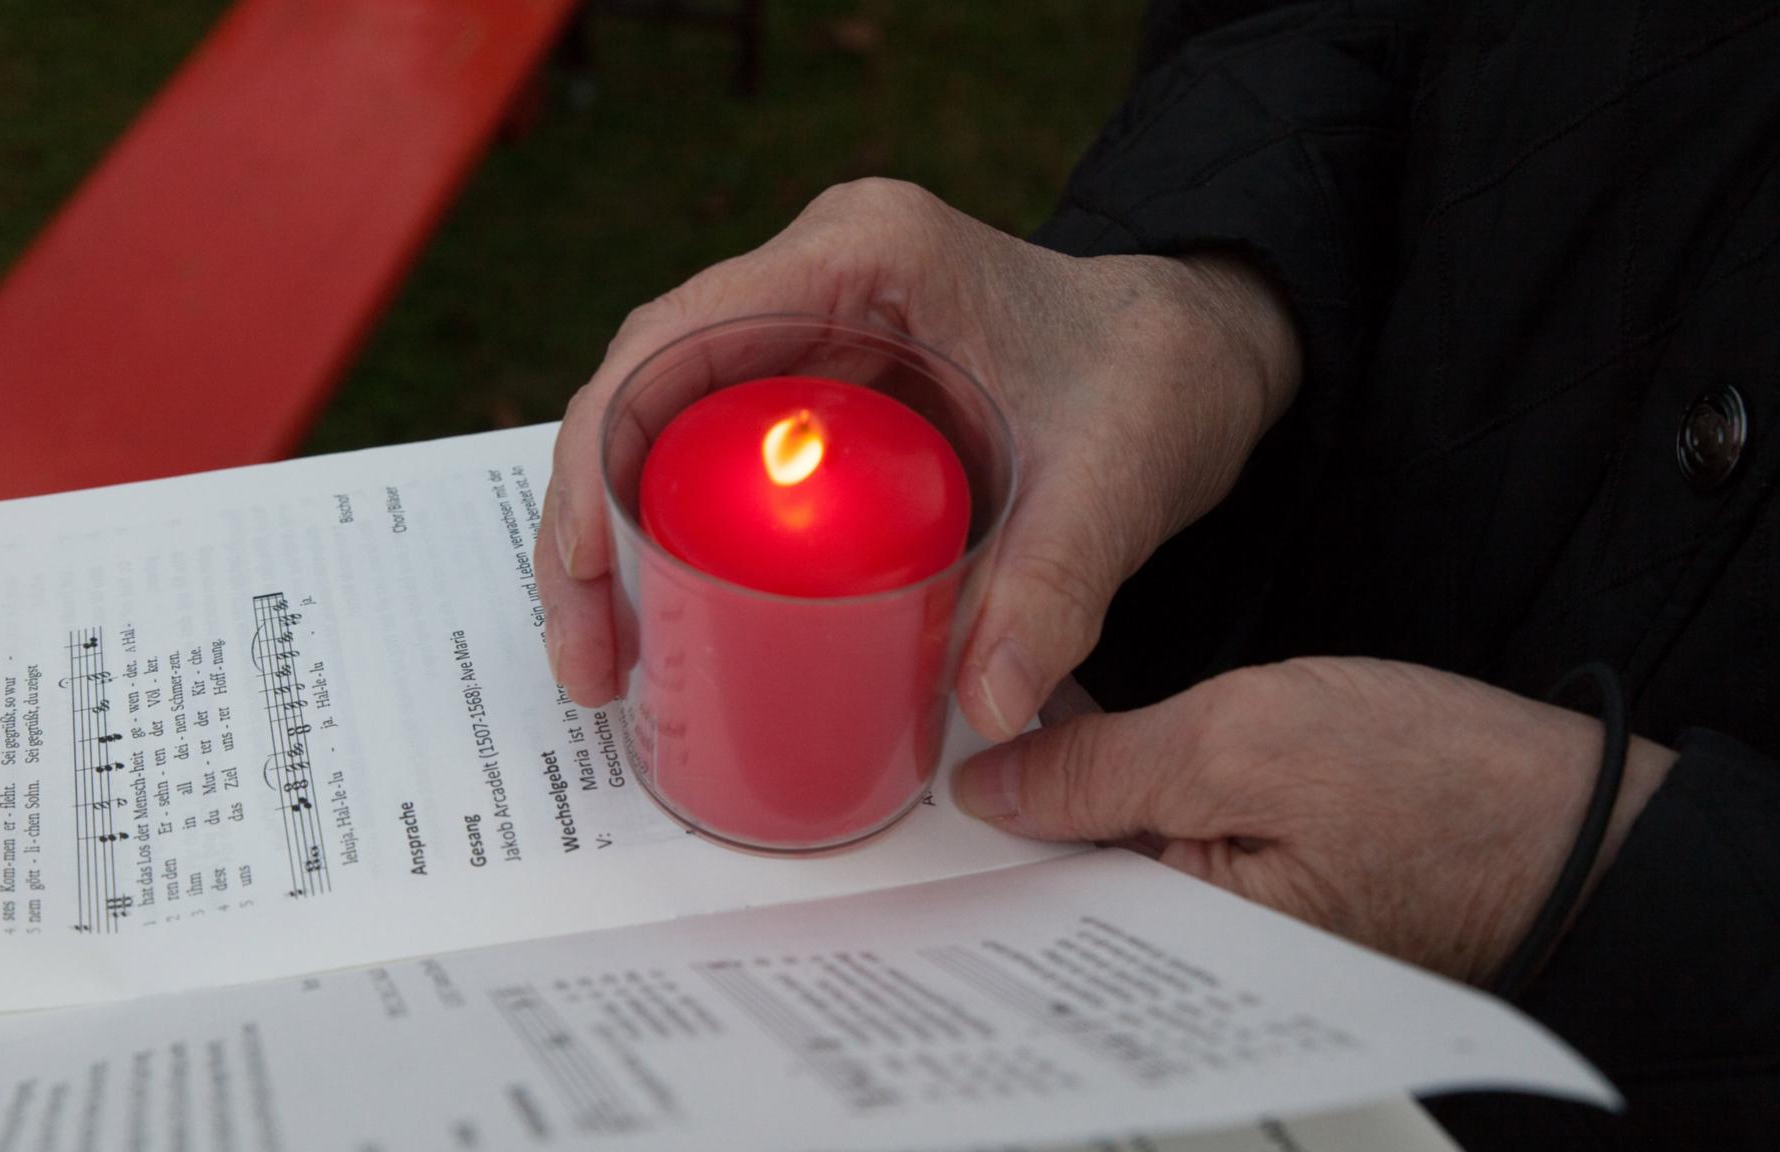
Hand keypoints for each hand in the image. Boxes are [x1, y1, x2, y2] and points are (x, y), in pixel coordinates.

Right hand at [539, 178, 1301, 734]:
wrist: (1191, 355)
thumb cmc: (1153, 375)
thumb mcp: (1121, 476)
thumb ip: (1061, 583)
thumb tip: (986, 705)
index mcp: (861, 251)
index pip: (676, 339)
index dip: (601, 457)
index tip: (588, 575)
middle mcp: (811, 274)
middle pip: (641, 390)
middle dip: (588, 523)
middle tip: (593, 662)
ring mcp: (805, 324)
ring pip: (659, 425)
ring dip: (617, 539)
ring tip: (613, 666)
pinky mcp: (814, 380)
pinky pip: (712, 455)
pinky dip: (678, 538)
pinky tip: (676, 623)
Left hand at [956, 657, 1677, 983]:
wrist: (1571, 817)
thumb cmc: (1437, 786)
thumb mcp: (1241, 741)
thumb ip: (1102, 769)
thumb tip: (987, 788)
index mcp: (1175, 943)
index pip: (1027, 898)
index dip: (967, 828)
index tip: (912, 760)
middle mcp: (1186, 956)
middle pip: (1052, 888)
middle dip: (1002, 820)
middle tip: (941, 729)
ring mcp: (1219, 928)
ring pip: (1097, 863)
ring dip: (1053, 804)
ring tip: (994, 727)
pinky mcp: (1247, 891)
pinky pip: (1150, 854)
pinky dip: (1113, 803)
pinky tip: (1075, 748)